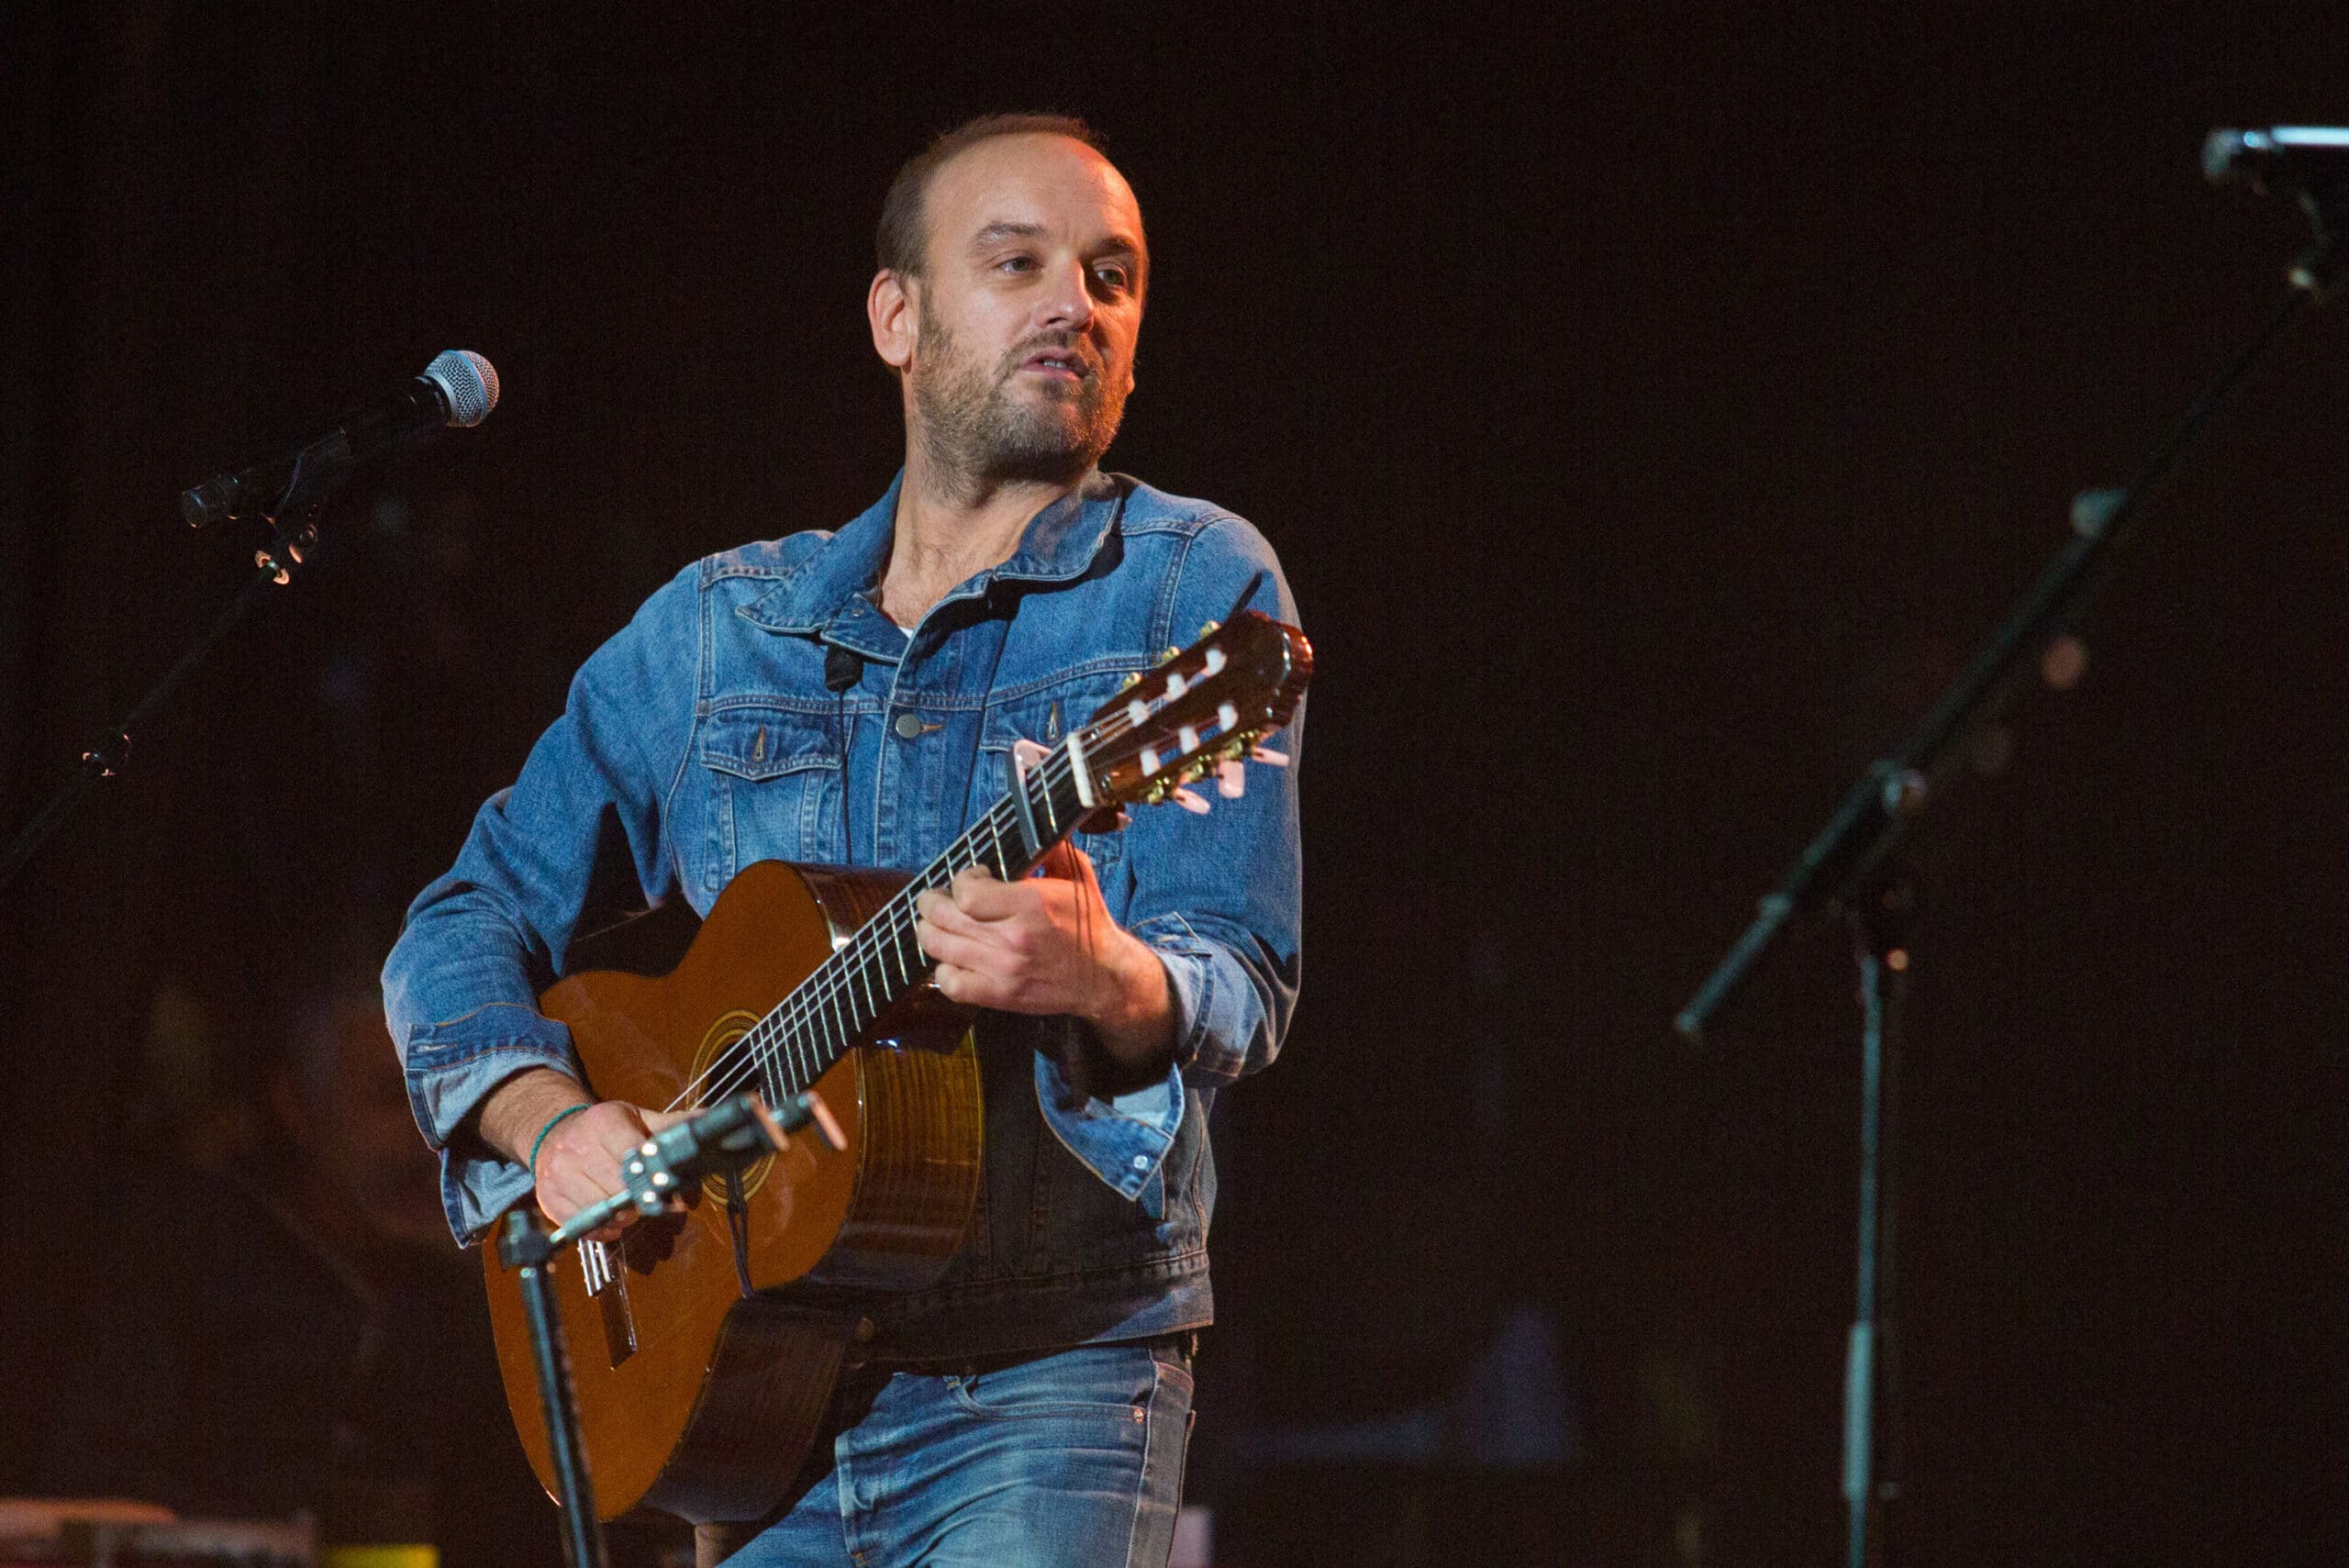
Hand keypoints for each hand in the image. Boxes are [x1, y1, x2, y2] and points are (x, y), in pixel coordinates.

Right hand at [531, 1099, 690, 1240]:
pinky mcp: (547, 1198)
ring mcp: (557, 1174)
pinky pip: (580, 1225)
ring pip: (599, 1210)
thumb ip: (672, 1125)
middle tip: (654, 1202)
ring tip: (633, 1211)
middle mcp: (574, 1146)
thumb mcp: (637, 1118)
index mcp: (602, 1122)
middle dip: (640, 1199)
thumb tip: (709, 1121)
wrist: (554, 1133)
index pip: (632, 1156)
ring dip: (622, 1217)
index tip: (668, 1188)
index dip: (653, 1176)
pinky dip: (601, 1230)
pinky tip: (613, 1223)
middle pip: (617, 1187)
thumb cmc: (605, 1130)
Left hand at [914, 843, 1174, 1076]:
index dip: (961, 880)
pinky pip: (951, 984)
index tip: (973, 877)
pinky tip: (951, 959)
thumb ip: (1052, 848)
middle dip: (931, 903)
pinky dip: (943, 970)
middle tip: (935, 898)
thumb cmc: (1087, 922)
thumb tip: (1030, 822)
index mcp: (1030, 904)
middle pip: (943, 918)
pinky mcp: (1000, 995)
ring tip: (935, 924)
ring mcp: (1004, 970)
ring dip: (929, 931)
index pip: (966, 892)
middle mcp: (1013, 938)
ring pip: (939, 948)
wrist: (1103, 976)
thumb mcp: (1078, 875)